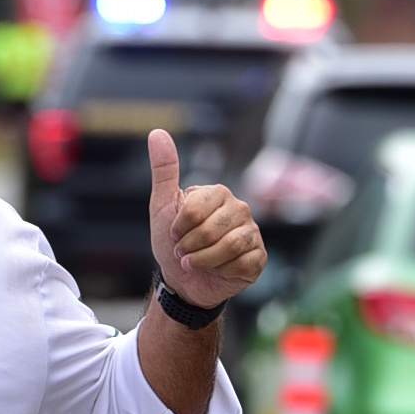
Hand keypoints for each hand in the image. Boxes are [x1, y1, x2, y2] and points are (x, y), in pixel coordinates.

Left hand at [146, 128, 264, 310]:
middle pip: (213, 229)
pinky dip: (221, 271)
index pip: (196, 209)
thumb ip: (164, 171)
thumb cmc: (173, 241)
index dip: (179, 228)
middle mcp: (239, 209)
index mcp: (218, 194)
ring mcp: (251, 233)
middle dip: (190, 247)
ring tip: (193, 263)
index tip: (174, 234)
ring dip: (203, 261)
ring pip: (230, 246)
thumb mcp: (162, 206)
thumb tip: (157, 133)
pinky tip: (215, 271)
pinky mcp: (258, 257)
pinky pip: (243, 263)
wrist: (182, 280)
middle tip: (182, 253)